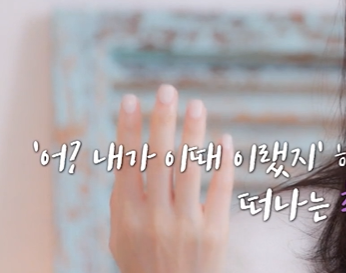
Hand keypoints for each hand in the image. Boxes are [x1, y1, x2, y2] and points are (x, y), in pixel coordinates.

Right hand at [109, 84, 234, 272]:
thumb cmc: (145, 264)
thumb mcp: (122, 237)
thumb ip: (123, 200)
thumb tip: (127, 155)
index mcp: (127, 216)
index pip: (126, 163)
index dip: (128, 130)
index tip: (130, 99)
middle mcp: (154, 217)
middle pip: (158, 159)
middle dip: (161, 121)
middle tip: (167, 90)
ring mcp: (185, 224)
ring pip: (189, 169)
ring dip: (192, 133)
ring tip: (196, 105)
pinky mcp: (214, 231)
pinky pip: (219, 189)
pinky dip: (222, 162)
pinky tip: (224, 139)